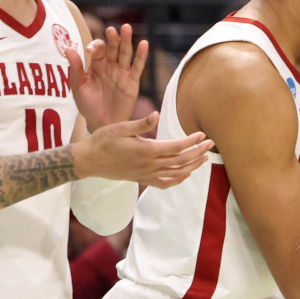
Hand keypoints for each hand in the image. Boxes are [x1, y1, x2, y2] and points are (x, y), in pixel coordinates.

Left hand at [68, 23, 147, 131]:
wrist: (101, 123)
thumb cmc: (87, 105)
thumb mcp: (78, 86)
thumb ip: (75, 68)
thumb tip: (68, 48)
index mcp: (97, 64)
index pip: (99, 49)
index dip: (96, 46)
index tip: (91, 51)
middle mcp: (110, 65)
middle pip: (113, 47)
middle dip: (113, 38)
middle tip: (112, 29)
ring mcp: (122, 72)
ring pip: (126, 53)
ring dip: (127, 41)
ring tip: (127, 28)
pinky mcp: (133, 82)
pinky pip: (138, 67)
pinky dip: (141, 56)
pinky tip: (144, 44)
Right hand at [81, 112, 214, 186]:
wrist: (88, 161)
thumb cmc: (102, 140)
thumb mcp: (120, 127)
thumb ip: (141, 123)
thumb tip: (157, 115)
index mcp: (146, 150)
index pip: (176, 146)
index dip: (191, 141)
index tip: (202, 135)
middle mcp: (149, 165)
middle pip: (181, 160)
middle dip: (198, 152)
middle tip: (211, 144)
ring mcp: (146, 174)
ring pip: (176, 173)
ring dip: (192, 166)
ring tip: (204, 159)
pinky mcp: (142, 179)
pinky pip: (164, 183)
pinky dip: (177, 180)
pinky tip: (185, 175)